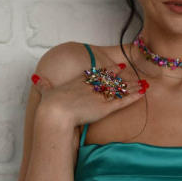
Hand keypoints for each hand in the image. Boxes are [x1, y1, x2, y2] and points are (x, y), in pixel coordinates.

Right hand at [30, 63, 148, 126]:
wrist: (55, 113)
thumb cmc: (49, 104)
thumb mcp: (45, 91)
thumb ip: (44, 85)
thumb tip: (37, 79)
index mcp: (80, 82)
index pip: (98, 74)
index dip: (108, 71)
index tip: (117, 68)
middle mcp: (92, 87)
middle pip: (111, 80)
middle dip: (123, 77)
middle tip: (133, 72)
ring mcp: (100, 96)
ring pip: (120, 89)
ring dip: (132, 86)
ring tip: (144, 83)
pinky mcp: (105, 108)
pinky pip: (123, 101)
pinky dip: (134, 97)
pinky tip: (142, 93)